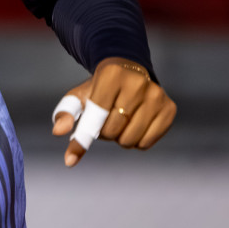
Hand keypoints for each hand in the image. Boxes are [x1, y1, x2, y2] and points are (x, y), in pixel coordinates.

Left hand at [51, 56, 176, 166]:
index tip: (71, 155)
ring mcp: (157, 95)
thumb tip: (58, 132)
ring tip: (119, 122)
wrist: (129, 73)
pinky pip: (147, 143)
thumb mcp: (78, 96)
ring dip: (119, 139)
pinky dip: (136, 142)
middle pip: (113, 130)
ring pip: (130, 140)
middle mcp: (138, 83)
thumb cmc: (99, 88)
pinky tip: (134, 125)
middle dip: (104, 132)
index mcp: (111, 74)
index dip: (85, 134)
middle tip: (105, 120)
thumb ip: (65, 113)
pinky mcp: (170, 109)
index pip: (96, 114)